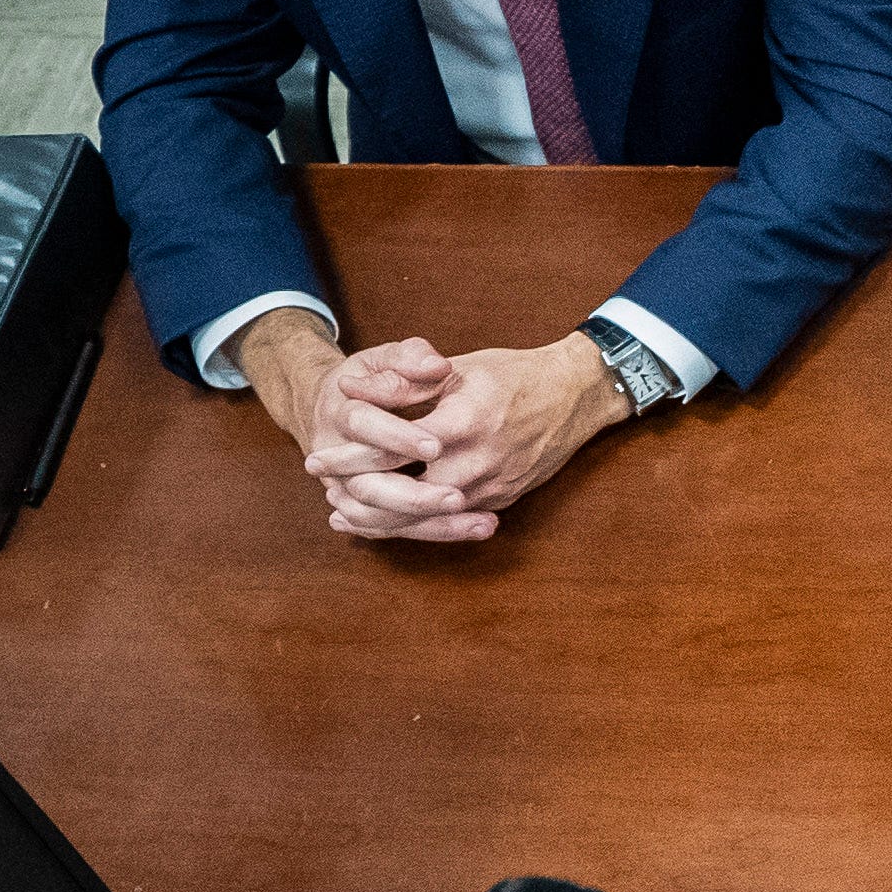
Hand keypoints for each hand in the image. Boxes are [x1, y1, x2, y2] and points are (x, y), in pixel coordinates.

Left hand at [305, 331, 628, 541]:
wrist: (574, 396)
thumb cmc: (511, 375)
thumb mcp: (457, 368)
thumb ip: (403, 381)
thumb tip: (350, 390)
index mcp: (464, 420)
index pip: (393, 448)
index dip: (350, 456)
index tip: (316, 456)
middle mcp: (479, 460)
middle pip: (404, 493)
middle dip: (359, 495)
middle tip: (324, 491)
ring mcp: (493, 486)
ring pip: (425, 517)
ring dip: (382, 518)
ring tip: (345, 514)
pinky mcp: (501, 501)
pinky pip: (451, 522)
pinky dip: (415, 524)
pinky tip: (386, 522)